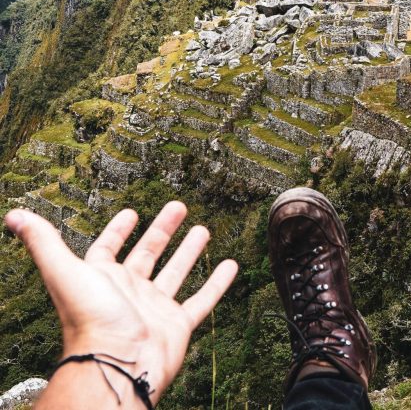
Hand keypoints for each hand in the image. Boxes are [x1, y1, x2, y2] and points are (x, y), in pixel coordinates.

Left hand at [4, 202, 237, 406]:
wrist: (119, 363)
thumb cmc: (92, 321)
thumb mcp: (64, 272)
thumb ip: (43, 242)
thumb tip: (14, 216)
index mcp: (102, 279)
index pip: (109, 248)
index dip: (118, 230)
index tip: (132, 211)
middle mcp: (128, 292)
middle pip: (147, 254)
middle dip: (162, 230)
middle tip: (178, 207)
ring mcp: (154, 308)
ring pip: (175, 274)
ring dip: (188, 252)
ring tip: (203, 230)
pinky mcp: (177, 324)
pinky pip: (201, 300)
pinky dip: (216, 284)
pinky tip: (229, 266)